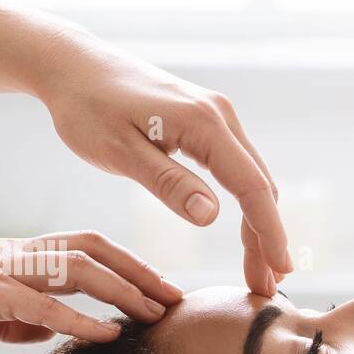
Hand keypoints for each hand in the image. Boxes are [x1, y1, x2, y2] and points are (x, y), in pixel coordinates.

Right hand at [0, 231, 180, 352]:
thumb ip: (17, 319)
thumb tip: (52, 328)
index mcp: (15, 259)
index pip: (84, 252)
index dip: (127, 267)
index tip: (162, 291)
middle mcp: (13, 255)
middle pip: (92, 250)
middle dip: (140, 272)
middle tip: (178, 299)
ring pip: (76, 269)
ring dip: (123, 291)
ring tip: (156, 314)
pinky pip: (39, 304)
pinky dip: (80, 320)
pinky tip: (110, 335)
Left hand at [33, 35, 291, 295]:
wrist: (73, 66)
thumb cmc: (87, 108)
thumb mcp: (120, 152)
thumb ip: (168, 184)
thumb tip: (213, 217)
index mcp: (204, 124)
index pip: (251, 187)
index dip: (269, 232)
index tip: (279, 269)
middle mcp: (221, 116)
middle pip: (260, 187)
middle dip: (267, 238)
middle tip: (267, 287)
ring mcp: (217, 117)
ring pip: (252, 180)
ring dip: (259, 226)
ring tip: (259, 270)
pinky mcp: (207, 122)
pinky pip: (238, 170)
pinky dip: (246, 205)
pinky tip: (245, 233)